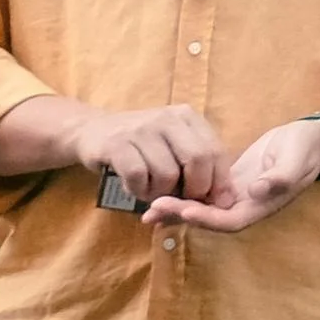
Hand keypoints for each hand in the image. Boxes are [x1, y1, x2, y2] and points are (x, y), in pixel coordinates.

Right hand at [73, 101, 230, 211]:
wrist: (92, 131)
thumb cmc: (142, 147)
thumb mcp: (173, 148)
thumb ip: (199, 169)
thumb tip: (227, 202)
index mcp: (187, 117)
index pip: (217, 151)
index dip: (220, 182)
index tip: (214, 202)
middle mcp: (167, 118)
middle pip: (198, 160)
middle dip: (194, 190)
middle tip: (180, 200)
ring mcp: (141, 129)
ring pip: (167, 173)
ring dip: (161, 194)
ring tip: (151, 191)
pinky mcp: (116, 143)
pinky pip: (138, 176)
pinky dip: (139, 190)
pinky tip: (135, 187)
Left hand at [147, 115, 319, 233]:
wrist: (310, 139)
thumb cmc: (306, 147)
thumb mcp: (297, 157)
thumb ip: (282, 176)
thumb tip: (257, 191)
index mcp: (262, 204)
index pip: (230, 220)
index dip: (206, 218)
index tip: (184, 209)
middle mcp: (247, 206)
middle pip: (210, 219)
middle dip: (181, 216)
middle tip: (153, 210)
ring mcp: (237, 197)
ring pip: (203, 209)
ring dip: (177, 210)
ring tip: (148, 210)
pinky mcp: (229, 184)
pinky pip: (203, 195)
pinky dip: (183, 196)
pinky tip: (161, 192)